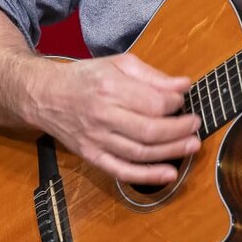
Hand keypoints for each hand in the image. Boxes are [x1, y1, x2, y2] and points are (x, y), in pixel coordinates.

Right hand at [26, 53, 199, 184]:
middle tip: (196, 125)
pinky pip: (122, 171)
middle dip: (179, 130)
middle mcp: (102, 115)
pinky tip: (168, 174)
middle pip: (150, 131)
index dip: (175, 104)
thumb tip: (183, 85)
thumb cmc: (86, 78)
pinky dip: (147, 176)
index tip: (182, 101)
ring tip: (192, 145)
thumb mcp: (118, 64)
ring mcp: (96, 139)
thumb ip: (152, 76)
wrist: (46, 96)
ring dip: (171, 152)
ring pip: (140, 152)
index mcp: (110, 88)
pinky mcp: (92, 156)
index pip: (153, 103)